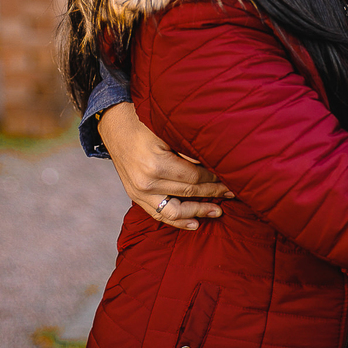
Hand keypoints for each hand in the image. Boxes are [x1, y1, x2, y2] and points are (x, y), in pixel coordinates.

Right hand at [98, 102, 233, 229]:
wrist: (115, 126)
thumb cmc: (144, 123)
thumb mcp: (167, 130)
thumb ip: (188, 149)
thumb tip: (215, 163)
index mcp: (156, 164)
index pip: (194, 177)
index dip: (213, 178)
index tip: (229, 177)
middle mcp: (146, 182)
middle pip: (188, 192)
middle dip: (212, 193)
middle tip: (232, 193)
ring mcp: (138, 192)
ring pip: (174, 211)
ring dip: (198, 212)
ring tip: (218, 212)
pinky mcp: (135, 196)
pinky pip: (158, 215)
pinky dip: (177, 221)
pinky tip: (194, 224)